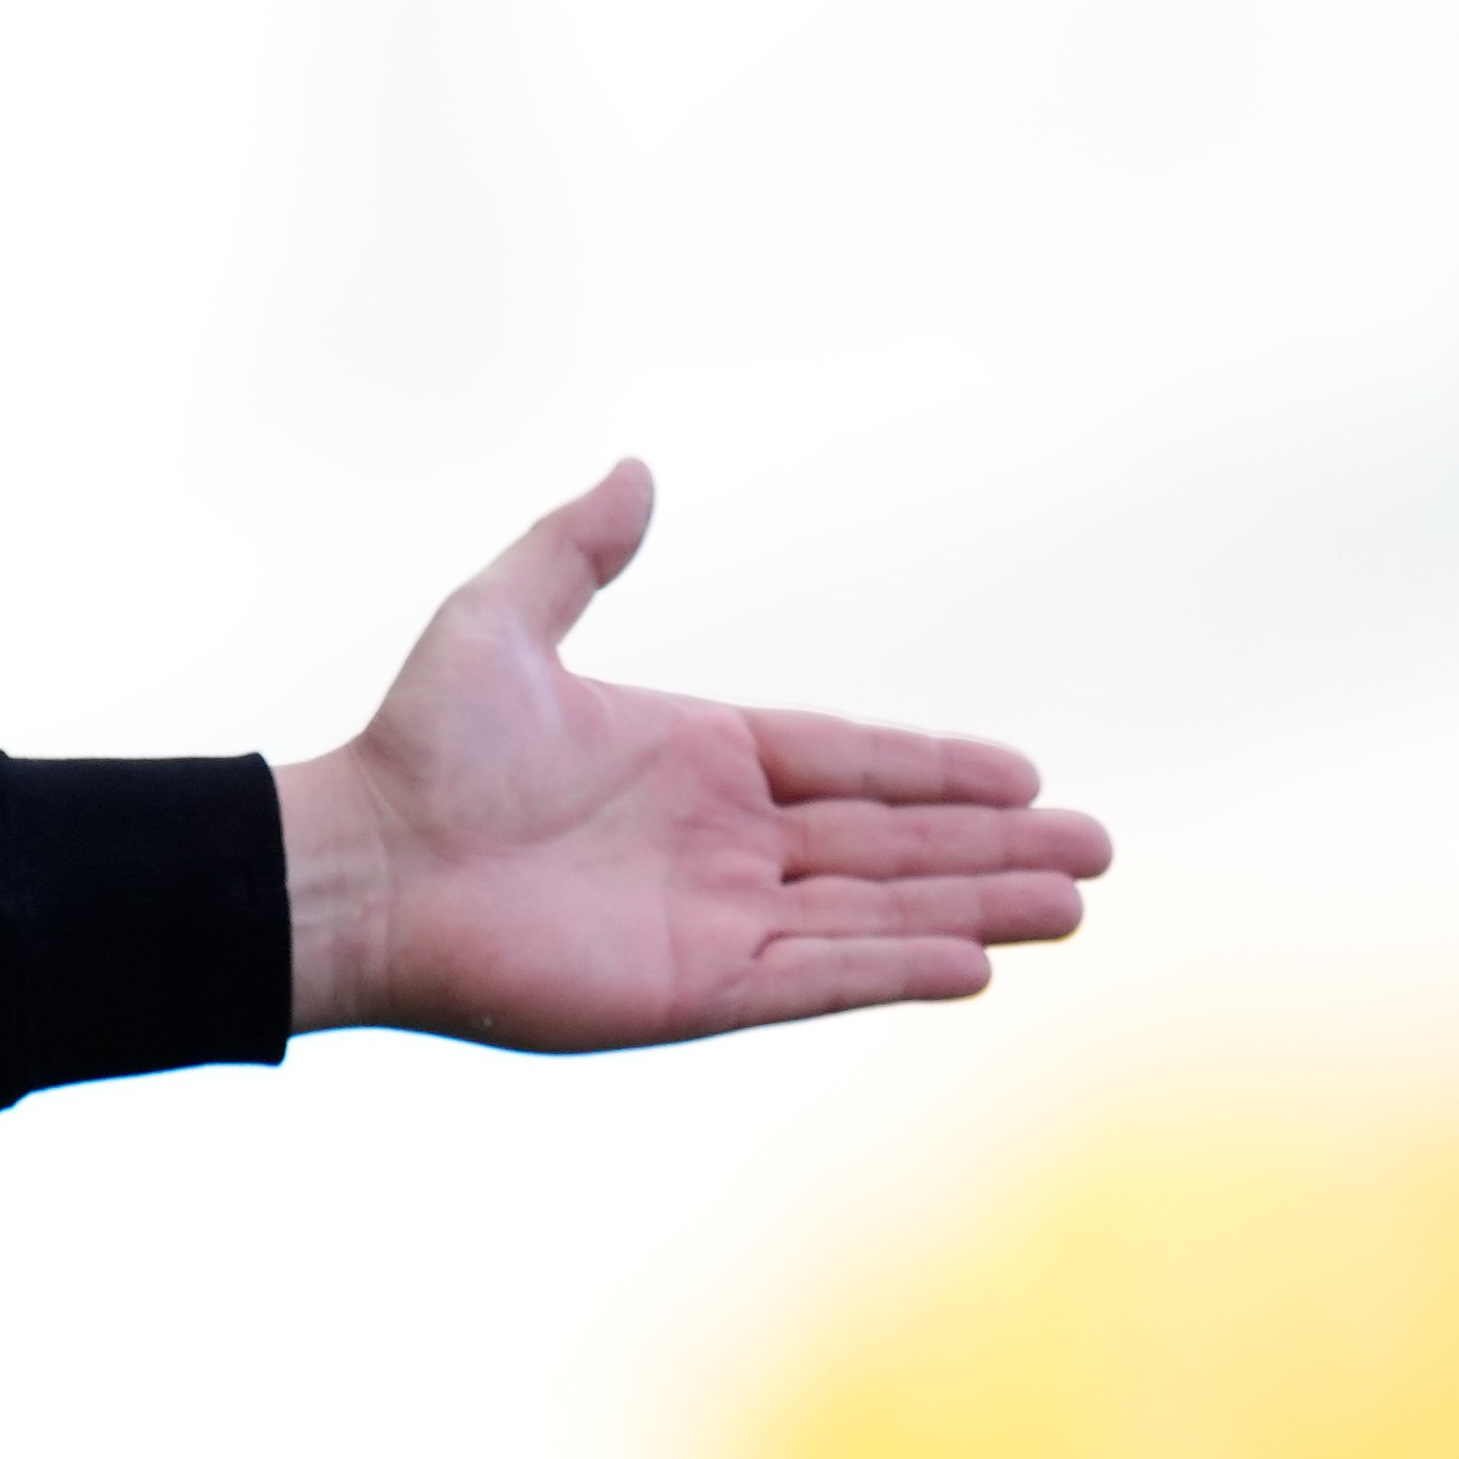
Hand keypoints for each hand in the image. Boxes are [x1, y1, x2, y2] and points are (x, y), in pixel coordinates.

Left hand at [277, 462, 1107, 1046]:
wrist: (361, 863)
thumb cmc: (420, 748)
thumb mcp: (498, 621)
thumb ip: (575, 551)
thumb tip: (633, 469)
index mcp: (696, 758)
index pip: (847, 762)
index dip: (935, 772)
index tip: (1025, 774)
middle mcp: (720, 842)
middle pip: (887, 843)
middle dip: (991, 846)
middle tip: (1097, 848)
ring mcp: (713, 919)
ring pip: (874, 911)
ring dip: (972, 906)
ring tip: (1073, 906)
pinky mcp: (692, 989)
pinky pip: (814, 978)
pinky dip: (893, 969)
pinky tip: (973, 964)